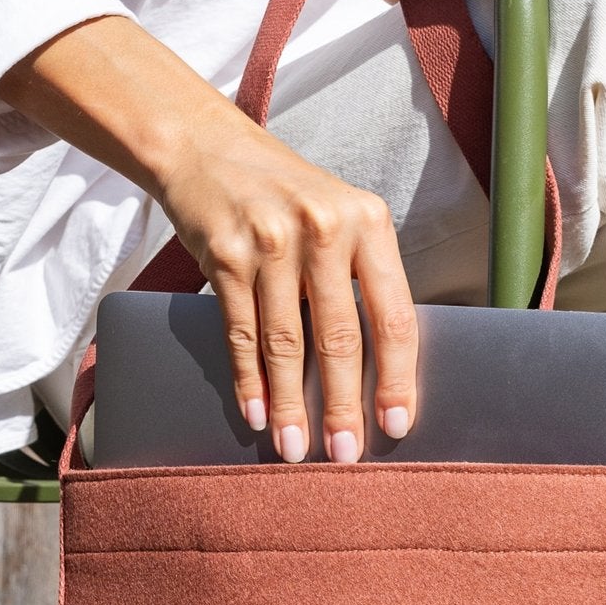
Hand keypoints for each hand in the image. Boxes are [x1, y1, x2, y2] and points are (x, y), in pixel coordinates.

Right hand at [0, 14, 417, 463]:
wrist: (208, 148)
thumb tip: (382, 373)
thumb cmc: (286, 197)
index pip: (393, 315)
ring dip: (290, 404)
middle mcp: (324, 229)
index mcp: (368, 223)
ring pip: (286, 343)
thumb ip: (361, 279)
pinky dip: (248, 379)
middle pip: (340, 338)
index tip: (397, 426)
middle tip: (345, 456)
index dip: (397, 377)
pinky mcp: (224, 253)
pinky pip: (240, 331)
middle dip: (343, 406)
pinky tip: (256, 413)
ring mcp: (271, 240)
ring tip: (295, 449)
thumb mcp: (338, 220)